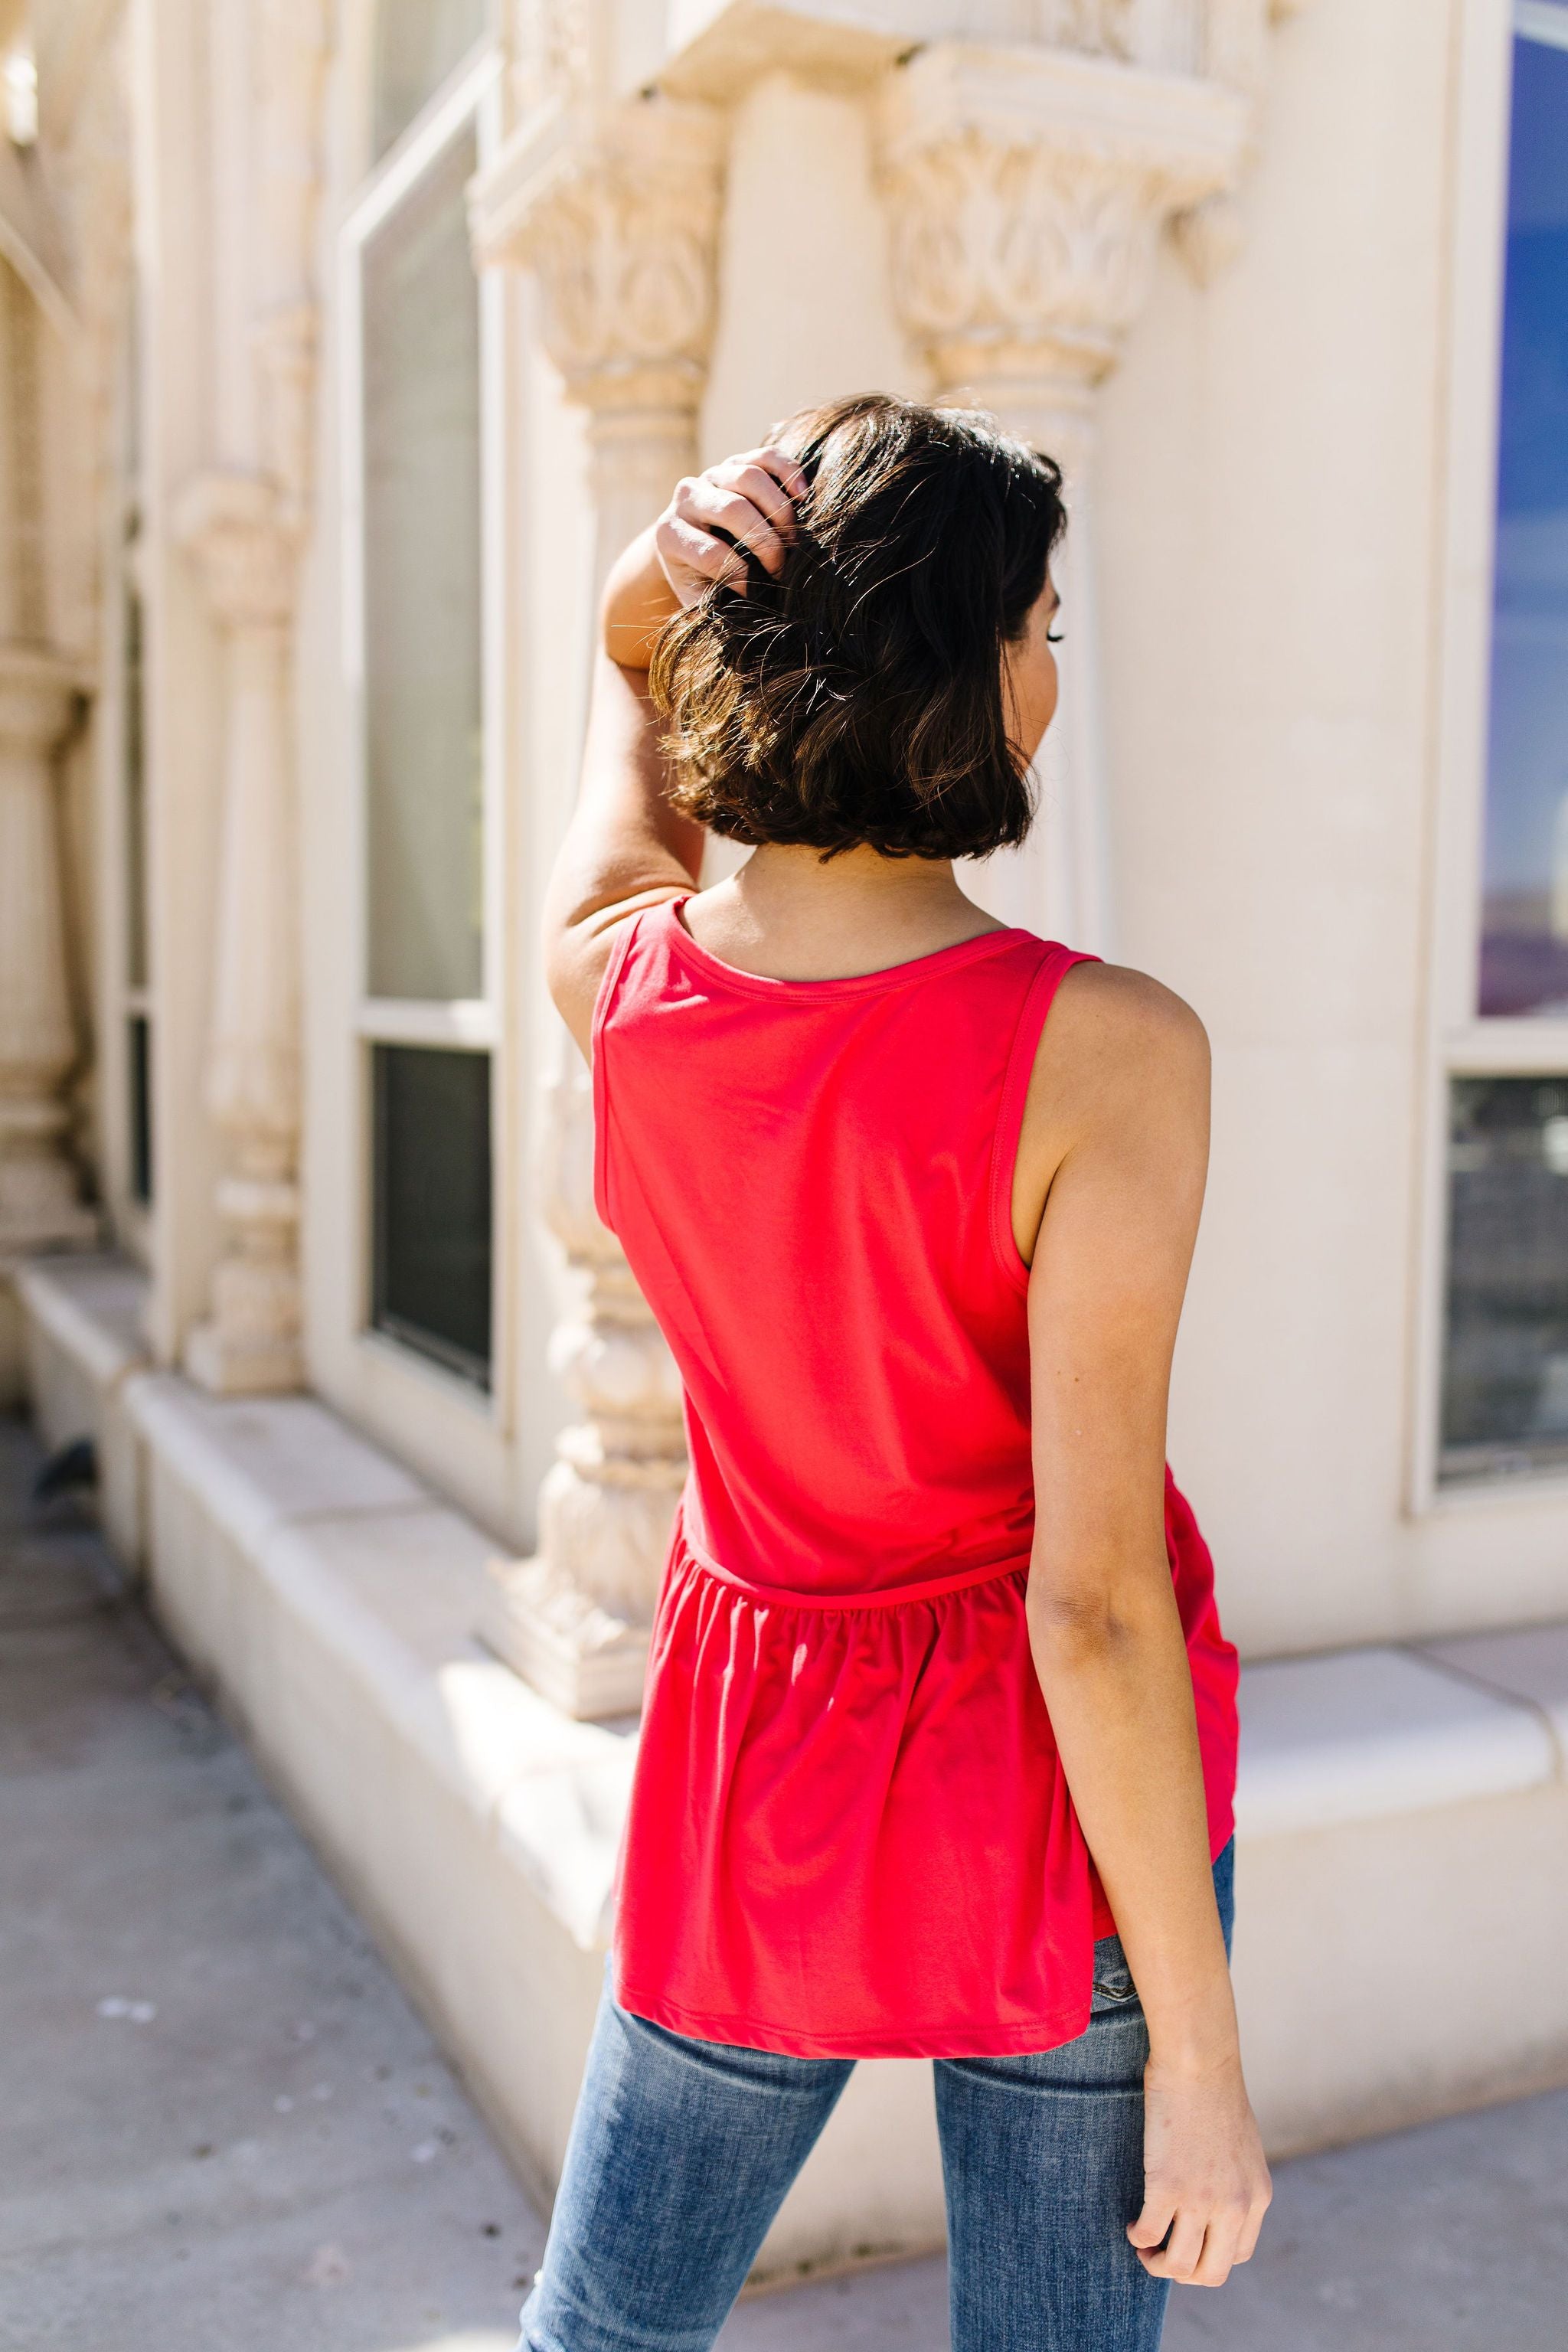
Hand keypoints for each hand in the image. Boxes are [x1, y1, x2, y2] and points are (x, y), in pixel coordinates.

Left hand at [654, 445, 807, 607]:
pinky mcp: (737, 461)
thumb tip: (744, 623)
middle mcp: (686, 498)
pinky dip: (788, 473)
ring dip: (780, 512)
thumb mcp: (699, 599)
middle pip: (733, 509)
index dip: (741, 577)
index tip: (756, 594)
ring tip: (793, 541)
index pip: (711, 554)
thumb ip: (714, 609)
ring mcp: (712, 475)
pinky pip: (765, 457)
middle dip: (765, 542)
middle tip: (781, 567)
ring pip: (749, 477)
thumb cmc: (702, 580)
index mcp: (670, 534)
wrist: (693, 546)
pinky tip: (804, 499)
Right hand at [1126, 2052, 1271, 2287]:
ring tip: (1144, 2245)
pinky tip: (1132, 2224)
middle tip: (1163, 2254)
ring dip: (1157, 2263)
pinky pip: (1147, 2234)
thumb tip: (1213, 2199)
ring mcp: (1201, 2200)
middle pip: (1211, 2273)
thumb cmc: (1215, 2092)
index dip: (1210, 2255)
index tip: (1189, 2240)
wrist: (1199, 2063)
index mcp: (1257, 2197)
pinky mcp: (1167, 2187)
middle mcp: (1235, 2207)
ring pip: (1179, 2265)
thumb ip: (1235, 2180)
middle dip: (1184, 2273)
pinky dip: (1137, 2237)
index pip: (1238, 2255)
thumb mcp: (1243, 2147)